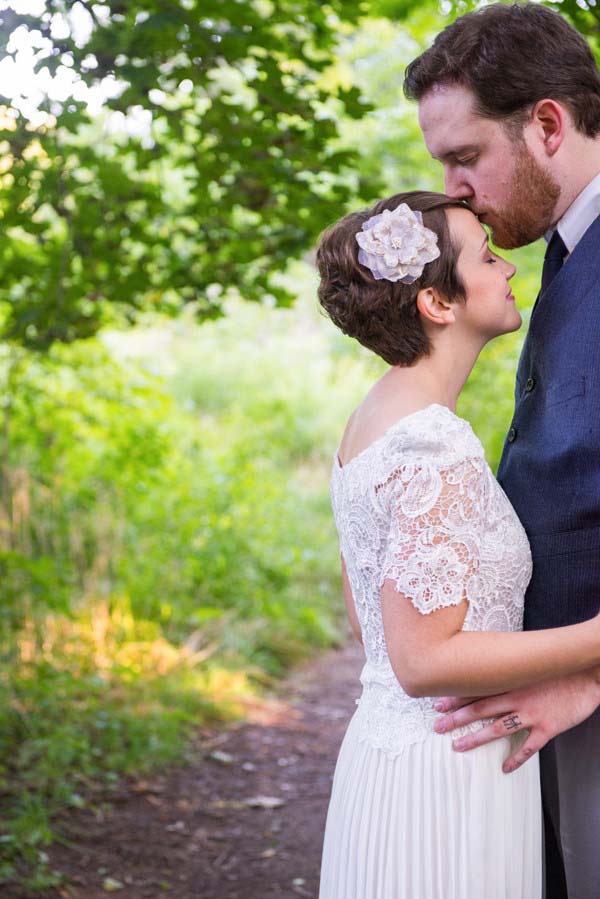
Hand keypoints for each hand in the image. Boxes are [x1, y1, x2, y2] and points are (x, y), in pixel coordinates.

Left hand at [432, 669, 599, 772]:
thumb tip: (488, 669)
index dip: (455, 697)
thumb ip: (509, 669)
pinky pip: (529, 747)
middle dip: (456, 719)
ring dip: (476, 739)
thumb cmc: (558, 667)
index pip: (476, 688)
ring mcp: (531, 713)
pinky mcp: (548, 727)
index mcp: (511, 679)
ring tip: (458, 747)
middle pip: (479, 709)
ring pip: (497, 729)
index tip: (436, 703)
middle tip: (437, 727)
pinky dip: (516, 759)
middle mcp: (517, 696)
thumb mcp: (529, 662)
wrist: (587, 673)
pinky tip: (504, 769)